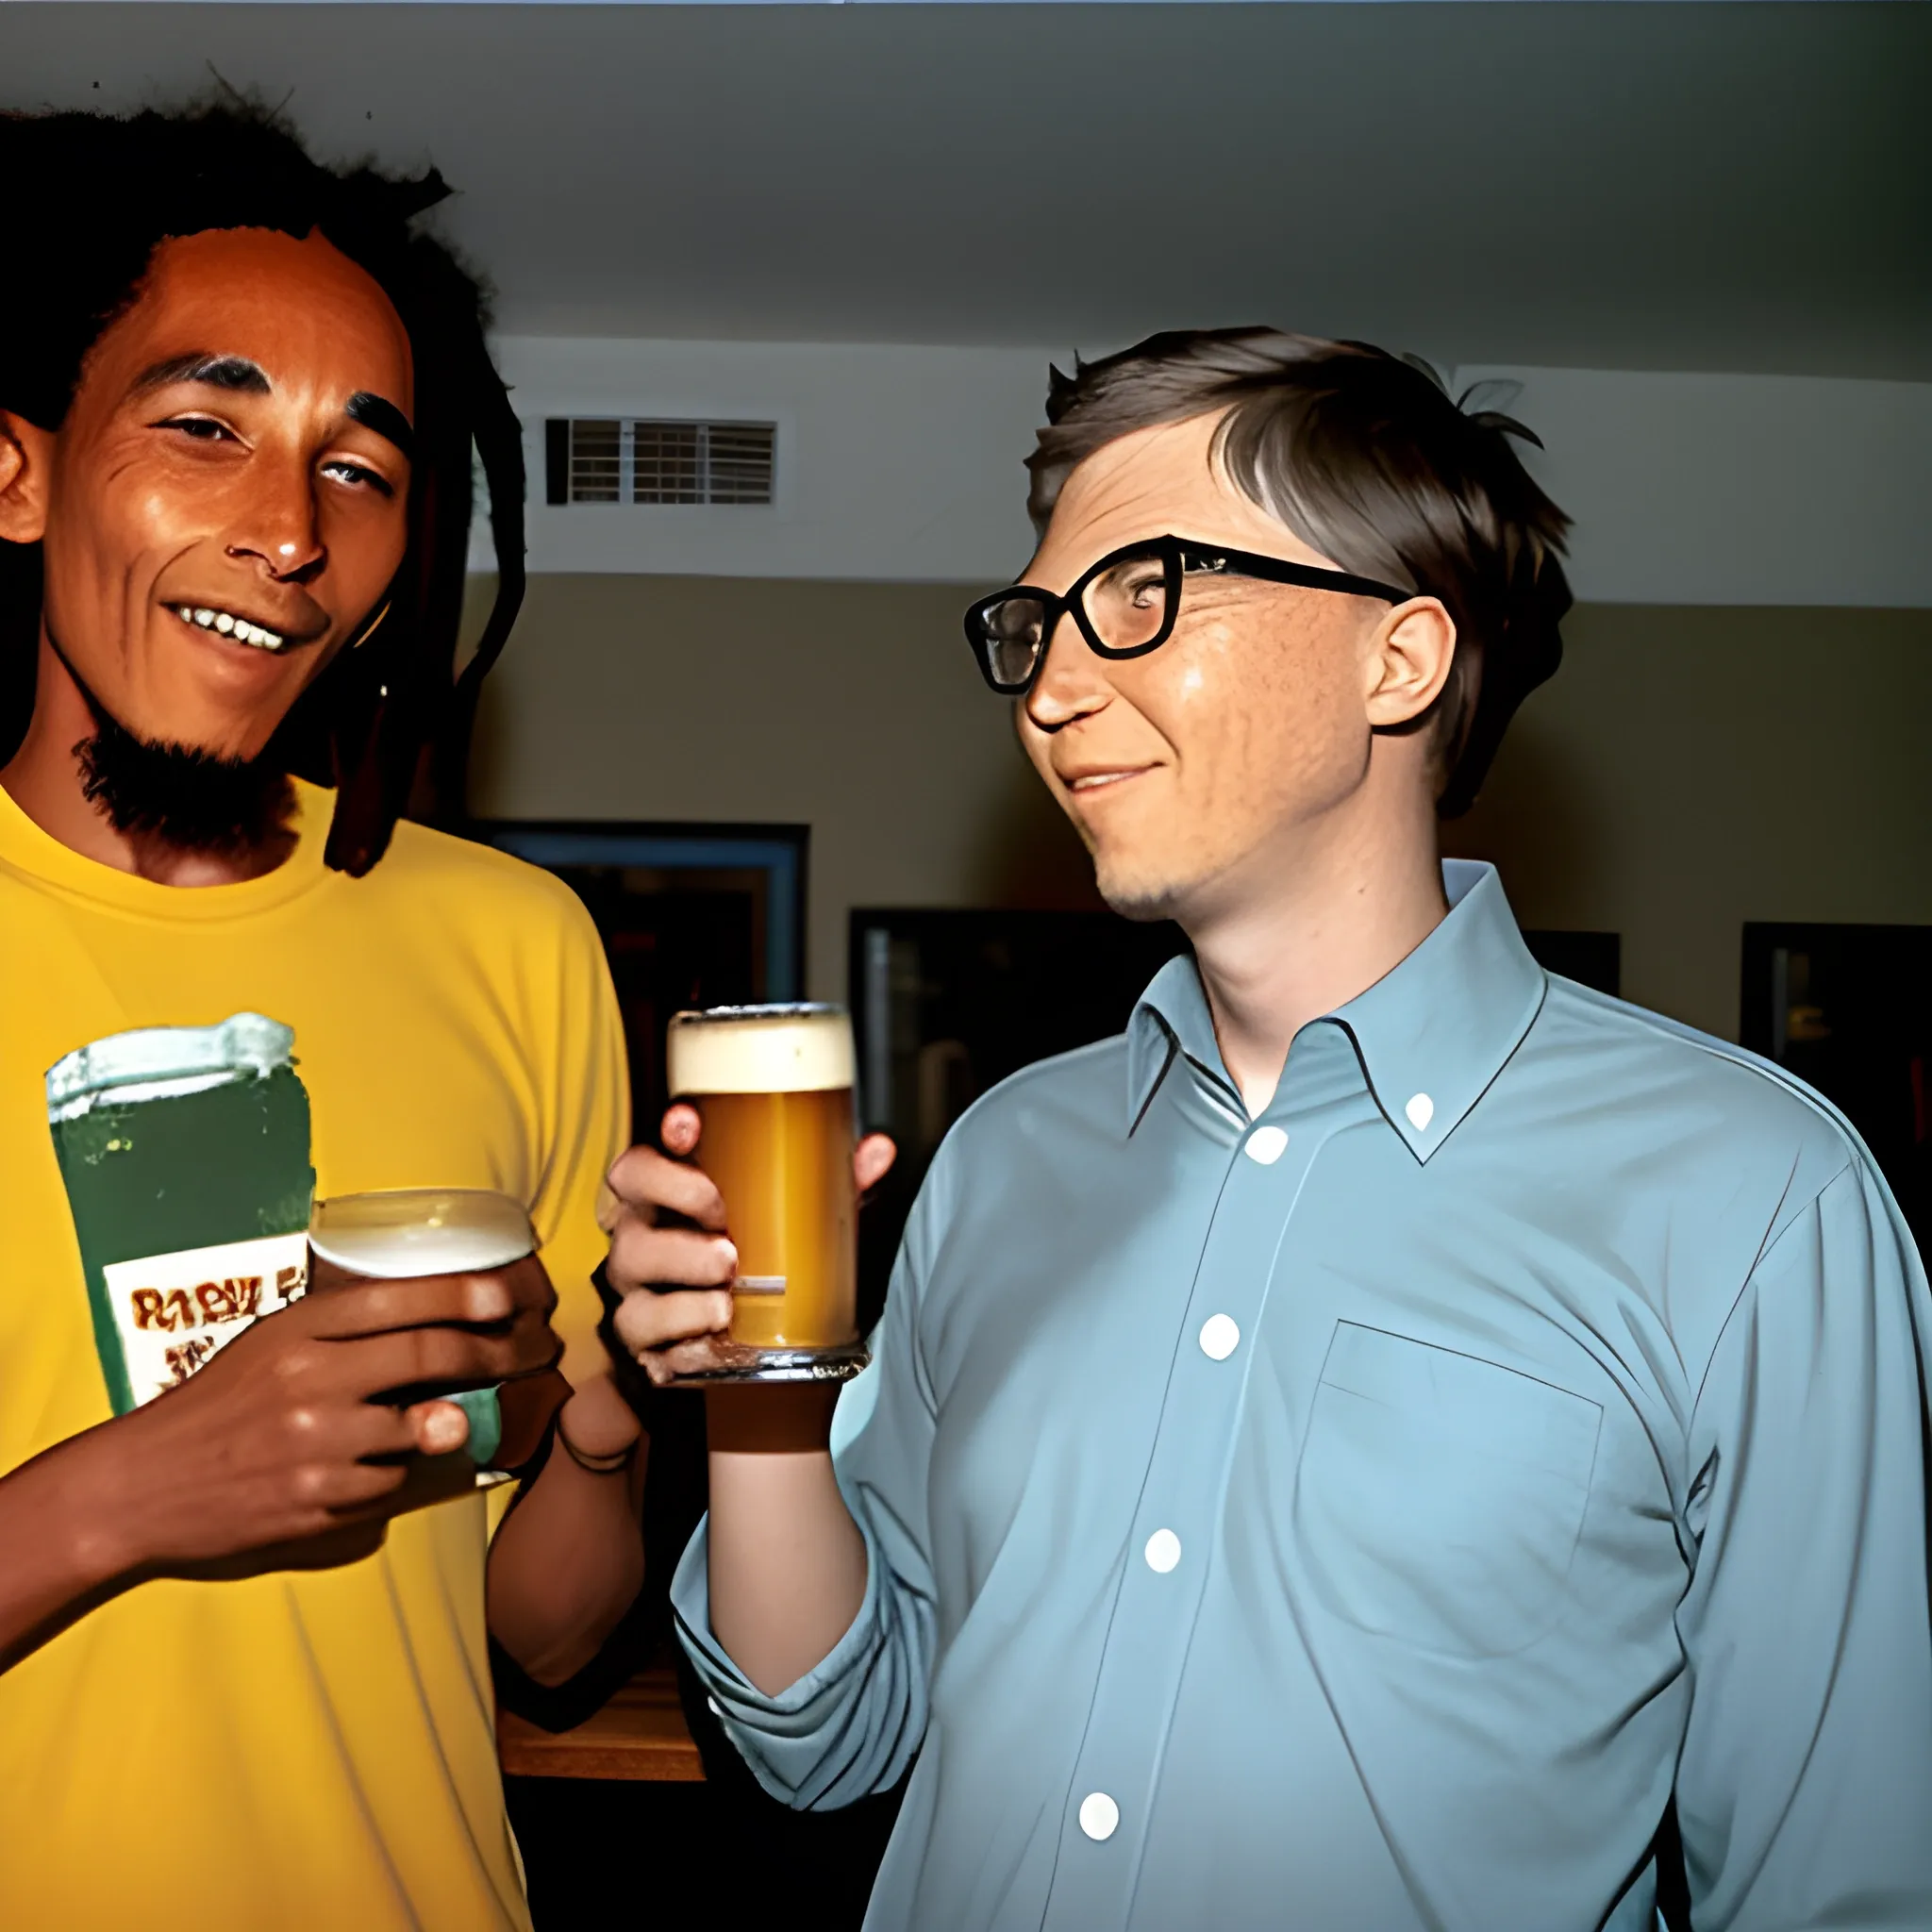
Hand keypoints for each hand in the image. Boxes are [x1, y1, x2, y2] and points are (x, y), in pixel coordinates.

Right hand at [79, 1264, 561, 1578]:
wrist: (140, 1484)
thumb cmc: (217, 1405)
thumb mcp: (269, 1345)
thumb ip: (347, 1334)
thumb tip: (438, 1328)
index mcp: (296, 1332)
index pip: (400, 1301)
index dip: (465, 1296)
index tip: (506, 1297)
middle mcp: (311, 1381)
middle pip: (431, 1355)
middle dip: (493, 1353)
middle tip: (529, 1352)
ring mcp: (317, 1445)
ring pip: (421, 1427)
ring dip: (440, 1425)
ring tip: (437, 1421)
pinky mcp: (317, 1502)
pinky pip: (391, 1484)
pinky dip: (393, 1476)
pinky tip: (363, 1468)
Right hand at [606, 1105, 894, 1385]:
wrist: (756, 1353)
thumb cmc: (766, 1265)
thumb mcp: (802, 1223)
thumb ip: (834, 1185)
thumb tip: (877, 1150)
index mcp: (672, 1193)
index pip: (647, 1153)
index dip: (663, 1137)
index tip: (689, 1125)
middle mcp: (644, 1230)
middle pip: (629, 1198)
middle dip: (675, 1198)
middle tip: (726, 1224)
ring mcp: (638, 1284)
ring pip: (631, 1263)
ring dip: (683, 1269)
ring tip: (728, 1288)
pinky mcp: (642, 1336)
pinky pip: (642, 1329)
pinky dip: (683, 1329)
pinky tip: (717, 1331)